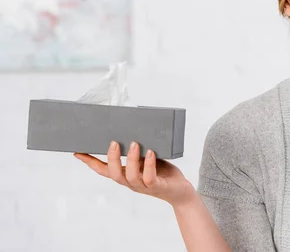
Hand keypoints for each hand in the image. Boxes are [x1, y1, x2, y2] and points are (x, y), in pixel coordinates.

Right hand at [74, 141, 195, 207]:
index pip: (103, 170)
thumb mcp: (146, 158)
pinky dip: (149, 165)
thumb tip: (129, 131)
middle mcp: (131, 182)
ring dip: (130, 159)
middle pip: (114, 174)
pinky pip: (149, 178)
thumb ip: (137, 149)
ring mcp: (143, 186)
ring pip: (130, 176)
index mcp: (125, 175)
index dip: (89, 162)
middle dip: (111, 158)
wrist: (180, 190)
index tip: (77, 151)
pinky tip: (150, 153)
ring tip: (134, 144)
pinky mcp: (157, 186)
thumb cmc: (161, 171)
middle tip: (114, 142)